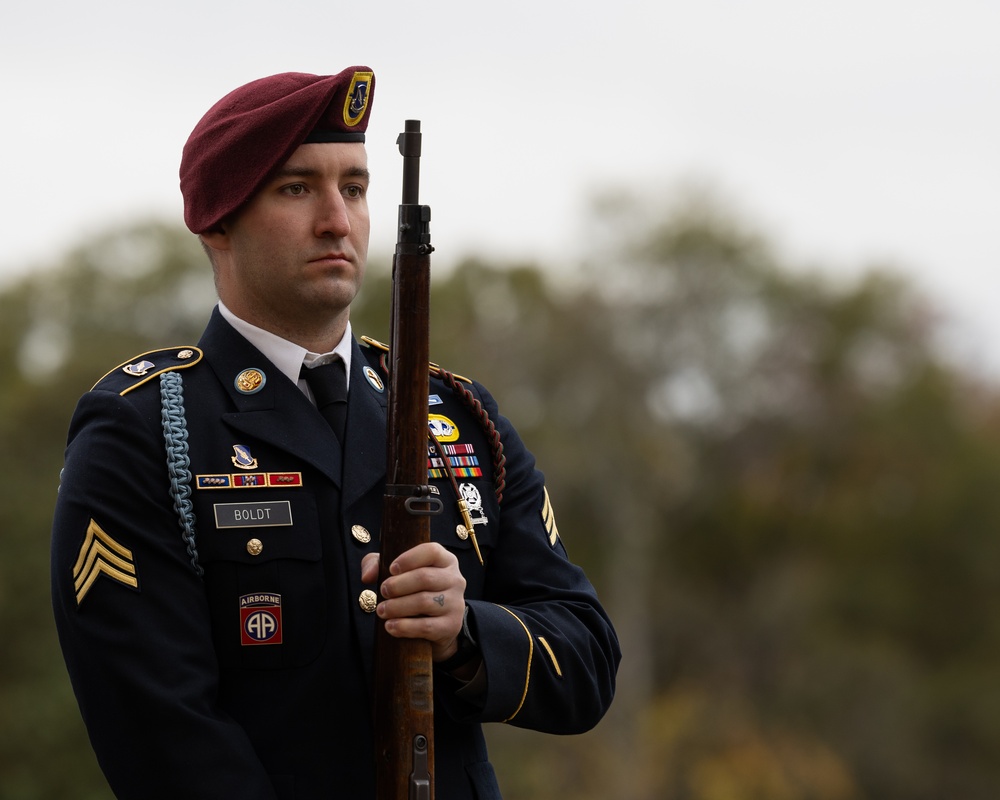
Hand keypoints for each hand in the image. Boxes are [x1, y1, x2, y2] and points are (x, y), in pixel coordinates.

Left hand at [360, 543, 466, 661]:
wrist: (437, 624)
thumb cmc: (414, 591)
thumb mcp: (397, 572)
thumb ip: (376, 564)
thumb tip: (367, 576)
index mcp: (445, 560)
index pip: (432, 551)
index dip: (409, 558)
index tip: (391, 569)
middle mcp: (455, 579)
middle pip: (425, 577)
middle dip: (398, 585)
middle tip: (383, 591)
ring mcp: (456, 603)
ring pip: (424, 602)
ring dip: (397, 607)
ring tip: (382, 610)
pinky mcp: (451, 625)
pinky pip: (426, 626)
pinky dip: (404, 627)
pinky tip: (390, 626)